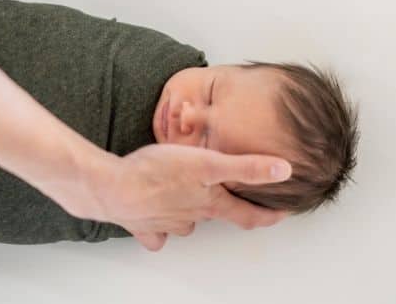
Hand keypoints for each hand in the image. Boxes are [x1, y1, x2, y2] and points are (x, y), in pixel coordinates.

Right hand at [90, 144, 291, 250]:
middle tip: (232, 195)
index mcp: (210, 204)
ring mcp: (167, 224)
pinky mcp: (143, 225)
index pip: (248, 215)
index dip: (269, 215)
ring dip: (192, 211)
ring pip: (187, 221)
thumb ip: (246, 167)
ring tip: (191, 194)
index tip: (283, 213)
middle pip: (216, 216)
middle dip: (225, 206)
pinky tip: (158, 211)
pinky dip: (161, 225)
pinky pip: (158, 231)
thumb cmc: (157, 171)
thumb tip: (283, 170)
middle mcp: (192, 218)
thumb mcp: (208, 163)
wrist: (111, 187)